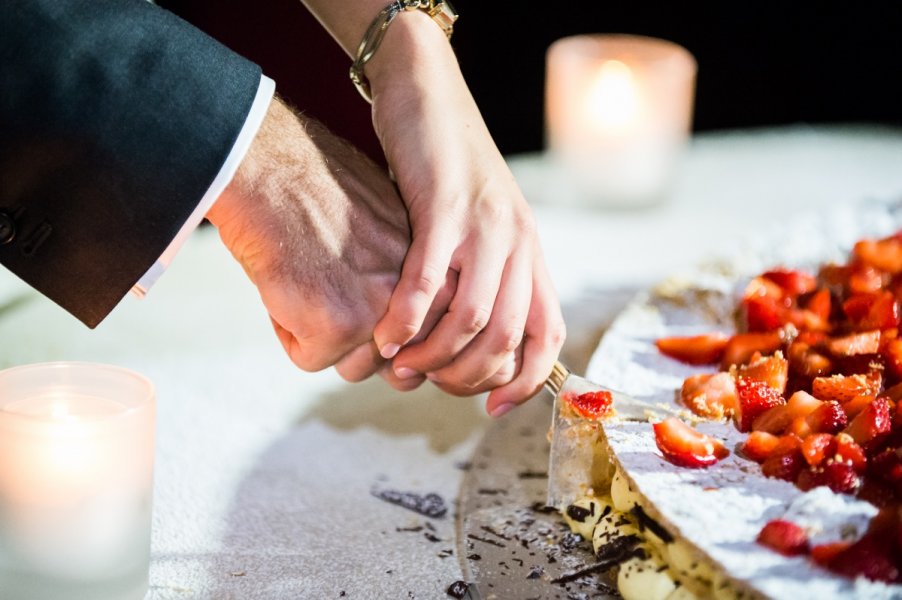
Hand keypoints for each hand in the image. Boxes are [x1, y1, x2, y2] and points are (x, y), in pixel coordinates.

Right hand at [207, 96, 448, 382]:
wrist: (274, 170)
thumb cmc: (321, 190)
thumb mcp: (388, 226)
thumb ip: (401, 275)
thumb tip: (399, 339)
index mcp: (438, 268)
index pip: (430, 336)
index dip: (392, 334)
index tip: (363, 310)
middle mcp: (418, 295)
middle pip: (395, 360)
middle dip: (359, 346)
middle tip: (327, 298)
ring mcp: (380, 314)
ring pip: (353, 367)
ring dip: (323, 341)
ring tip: (306, 284)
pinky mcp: (338, 329)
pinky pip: (308, 358)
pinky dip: (287, 331)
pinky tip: (282, 285)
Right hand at [365, 13, 565, 414]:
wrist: (428, 93)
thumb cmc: (444, 167)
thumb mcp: (477, 225)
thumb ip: (478, 274)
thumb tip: (462, 335)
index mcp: (528, 252)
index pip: (548, 335)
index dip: (527, 382)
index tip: (492, 408)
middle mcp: (517, 242)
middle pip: (508, 338)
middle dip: (467, 377)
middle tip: (428, 383)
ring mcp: (484, 225)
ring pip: (473, 318)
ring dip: (433, 355)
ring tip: (400, 364)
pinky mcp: (445, 206)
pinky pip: (429, 281)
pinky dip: (406, 319)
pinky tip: (384, 336)